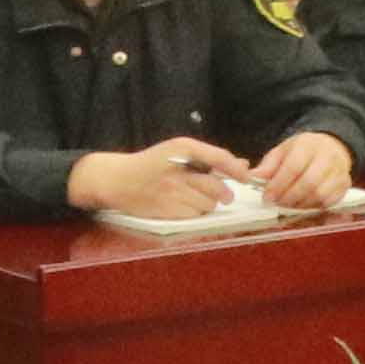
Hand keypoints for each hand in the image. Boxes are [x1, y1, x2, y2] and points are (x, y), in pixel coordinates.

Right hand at [68, 137, 241, 220]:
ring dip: (208, 204)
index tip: (246, 178)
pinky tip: (183, 206)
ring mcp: (172, 191)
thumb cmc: (153, 164)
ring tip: (196, 198)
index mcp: (183, 148)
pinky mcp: (166, 209)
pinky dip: (194, 213)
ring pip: (208, 204)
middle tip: (223, 195)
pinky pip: (193, 215)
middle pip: (217, 188)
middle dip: (225, 194)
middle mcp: (179, 169)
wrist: (118, 179)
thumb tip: (244, 164)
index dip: (236, 170)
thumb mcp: (179, 151)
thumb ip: (211, 157)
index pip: (219, 158)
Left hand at [250, 130, 360, 213]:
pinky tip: (303, 204)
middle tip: (277, 203)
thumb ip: (268, 165)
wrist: (332, 146)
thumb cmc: (303, 151)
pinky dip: (314, 207)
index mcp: (309, 144)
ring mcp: (339, 171)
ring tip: (288, 204)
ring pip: (320, 194)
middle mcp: (328, 156)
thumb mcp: (283, 151)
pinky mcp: (345, 184)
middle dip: (289, 197)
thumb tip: (253, 177)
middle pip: (309, 182)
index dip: (278, 185)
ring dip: (300, 204)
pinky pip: (330, 202)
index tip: (267, 197)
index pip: (294, 167)